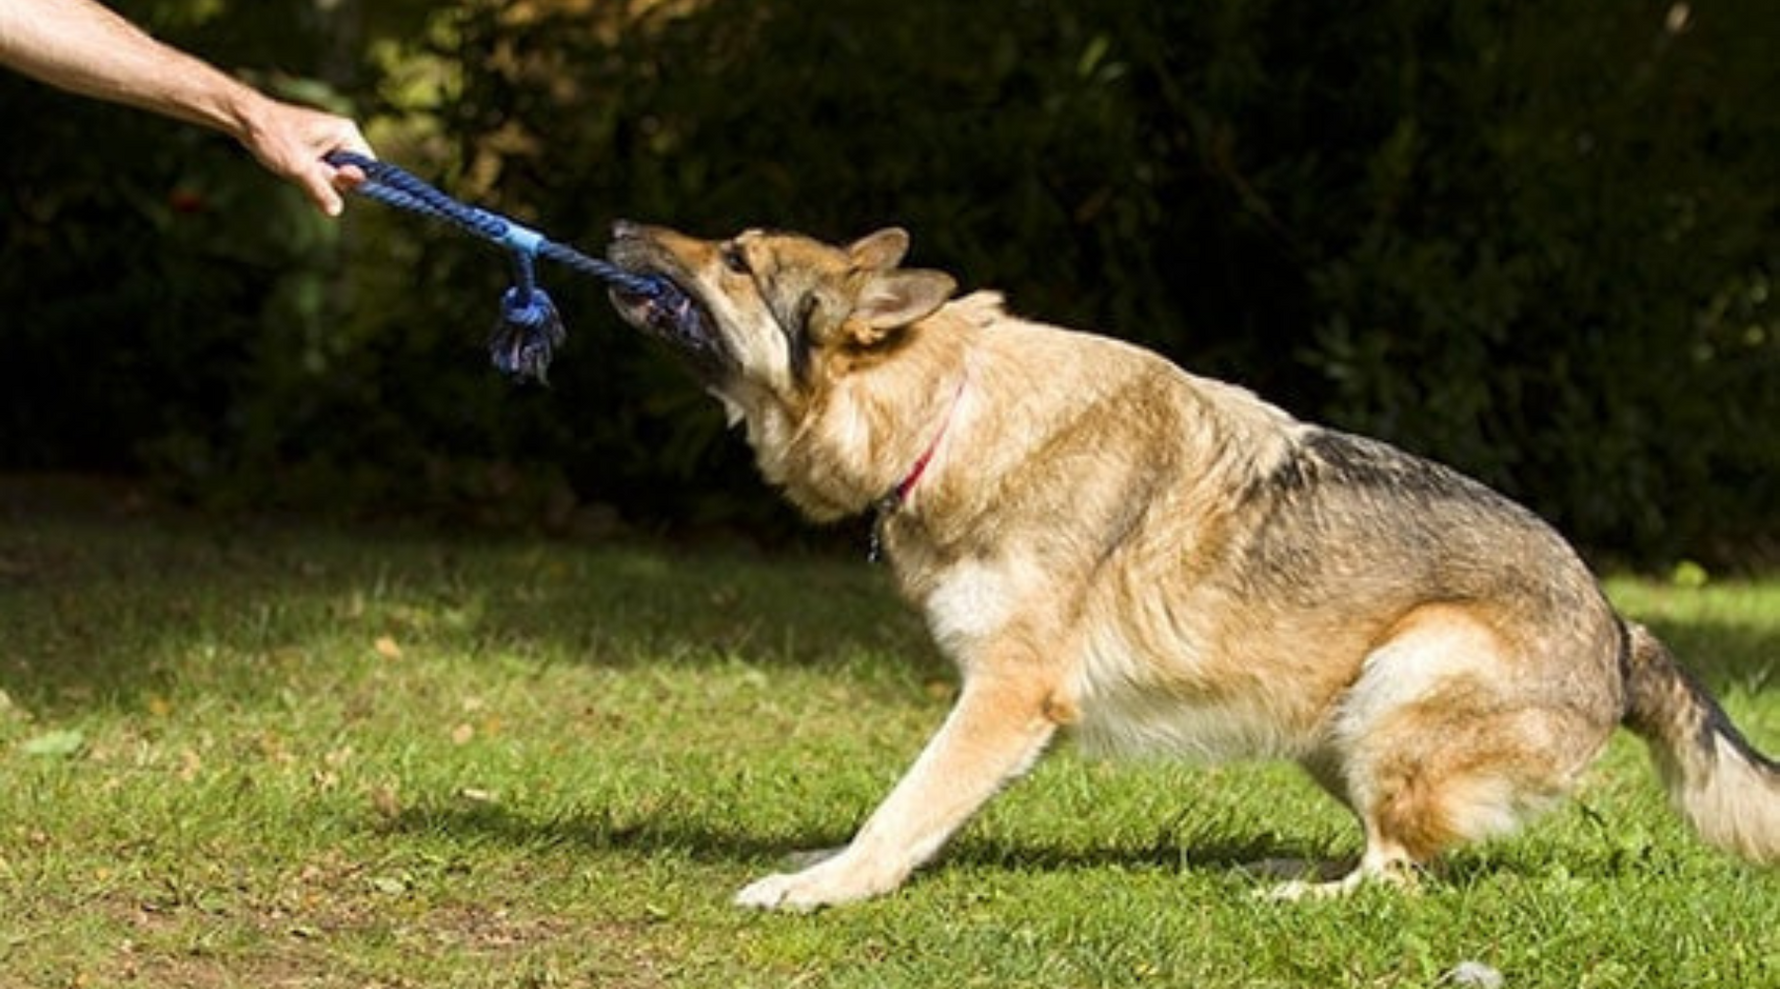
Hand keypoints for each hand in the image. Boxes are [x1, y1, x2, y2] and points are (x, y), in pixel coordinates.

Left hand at [236, 94, 373, 216]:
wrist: (245, 119)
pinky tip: (294, 165)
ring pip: (335, 173)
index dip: (353, 180)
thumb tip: (336, 211)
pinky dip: (310, 173)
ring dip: (318, 177)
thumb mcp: (299, 169)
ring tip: (296, 165)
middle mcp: (342, 134)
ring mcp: (330, 140)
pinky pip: (324, 169)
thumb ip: (321, 191)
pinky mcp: (317, 146)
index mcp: (346, 132)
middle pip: (352, 172)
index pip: (368, 166)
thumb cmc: (273, 137)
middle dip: (331, 179)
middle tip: (308, 170)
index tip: (333, 180)